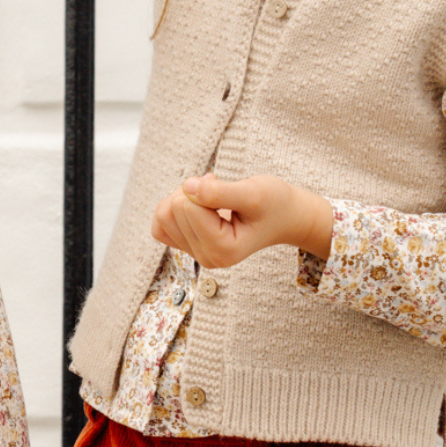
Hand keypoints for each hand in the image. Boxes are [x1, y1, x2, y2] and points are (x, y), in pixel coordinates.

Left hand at [151, 174, 333, 268]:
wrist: (285, 216)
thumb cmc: (274, 204)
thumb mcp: (254, 193)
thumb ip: (220, 193)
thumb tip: (187, 188)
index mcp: (223, 250)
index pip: (187, 207)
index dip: (205, 188)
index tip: (229, 190)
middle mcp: (207, 258)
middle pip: (171, 210)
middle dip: (193, 192)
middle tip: (222, 194)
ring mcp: (196, 254)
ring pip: (163, 215)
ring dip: (183, 198)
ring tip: (213, 199)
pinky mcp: (188, 247)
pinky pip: (160, 224)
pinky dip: (175, 208)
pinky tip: (200, 206)